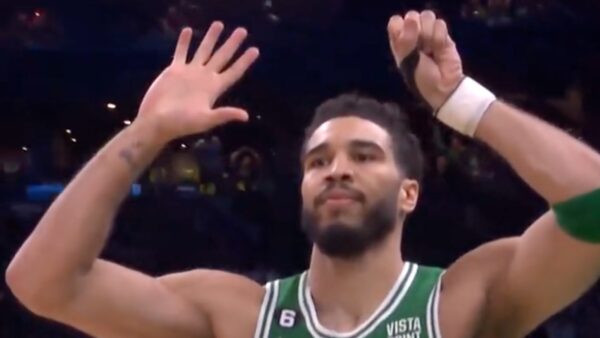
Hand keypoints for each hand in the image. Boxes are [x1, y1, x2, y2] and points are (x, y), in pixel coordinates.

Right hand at [136, 22, 259, 142]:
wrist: (156, 121)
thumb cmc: (181, 124)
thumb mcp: (205, 120)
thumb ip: (224, 115)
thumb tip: (245, 116)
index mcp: (214, 88)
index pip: (233, 71)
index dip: (244, 61)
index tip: (255, 50)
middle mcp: (204, 78)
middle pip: (222, 57)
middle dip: (232, 44)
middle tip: (243, 30)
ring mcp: (190, 73)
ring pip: (203, 50)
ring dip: (211, 38)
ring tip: (219, 24)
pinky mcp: (174, 70)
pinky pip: (181, 52)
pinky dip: (184, 42)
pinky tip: (188, 30)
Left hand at [388, 11, 462, 109]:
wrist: (442, 86)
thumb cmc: (420, 77)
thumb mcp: (407, 60)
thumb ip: (406, 39)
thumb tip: (411, 18)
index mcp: (399, 41)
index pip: (395, 21)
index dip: (400, 28)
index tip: (405, 42)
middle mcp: (412, 34)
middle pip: (412, 15)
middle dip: (416, 31)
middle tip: (420, 48)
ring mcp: (428, 33)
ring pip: (427, 16)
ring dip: (428, 34)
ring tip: (430, 50)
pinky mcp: (443, 35)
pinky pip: (440, 23)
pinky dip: (439, 37)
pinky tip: (439, 49)